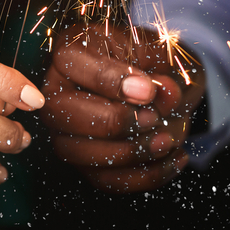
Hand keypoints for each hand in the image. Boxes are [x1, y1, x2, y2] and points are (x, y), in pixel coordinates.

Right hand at [41, 23, 204, 191]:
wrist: (161, 87)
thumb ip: (164, 70)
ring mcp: (64, 129)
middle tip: (154, 119)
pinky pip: (104, 179)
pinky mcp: (84, 161)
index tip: (148, 91)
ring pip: (78, 152)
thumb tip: (167, 95)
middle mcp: (56, 90)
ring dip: (129, 153)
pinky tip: (174, 159)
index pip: (72, 62)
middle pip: (62, 112)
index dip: (110, 81)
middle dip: (113, 121)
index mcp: (71, 51)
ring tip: (167, 141)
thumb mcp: (163, 56)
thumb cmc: (153, 63)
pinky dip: (143, 176)